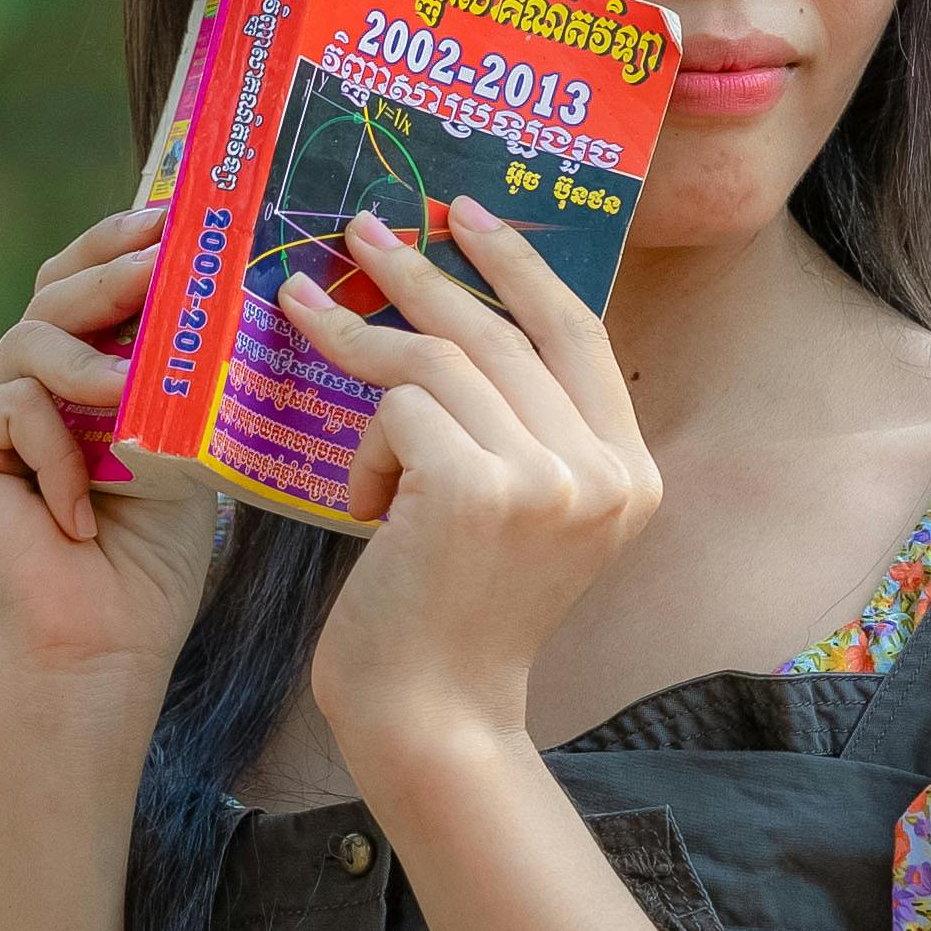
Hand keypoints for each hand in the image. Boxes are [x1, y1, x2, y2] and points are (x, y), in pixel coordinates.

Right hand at [0, 205, 218, 715]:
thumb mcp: (173, 444)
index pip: (73, 291)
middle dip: (114, 275)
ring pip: (32, 342)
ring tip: (129, 406)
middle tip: (165, 255)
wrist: (99, 651)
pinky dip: (57, 452)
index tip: (172, 216)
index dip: (114, 247)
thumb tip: (197, 281)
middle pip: (51, 299)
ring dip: (95, 370)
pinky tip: (74, 517)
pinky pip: (10, 403)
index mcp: (53, 388)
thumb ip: (165, 372)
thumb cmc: (143, 565)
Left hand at [277, 198, 659, 774]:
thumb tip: (458, 310)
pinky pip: (400, 410)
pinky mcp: (476, 491)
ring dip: (360, 344)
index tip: (465, 214)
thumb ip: (522, 428)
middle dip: (424, 272)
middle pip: (504, 330)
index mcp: (629, 473)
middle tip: (362, 232)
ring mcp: (546, 481)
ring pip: (441, 361)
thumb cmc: (453, 615)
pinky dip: (364, 448)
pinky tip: (362, 506)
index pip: (578, 331)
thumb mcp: (520, 516)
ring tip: (300, 316)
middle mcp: (604, 472)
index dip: (520, 263)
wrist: (432, 717)